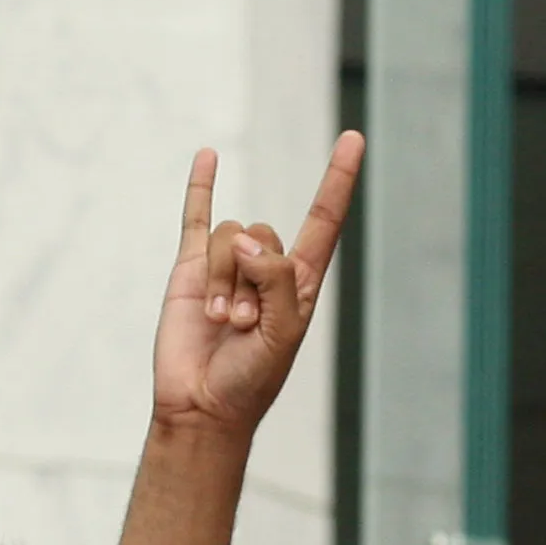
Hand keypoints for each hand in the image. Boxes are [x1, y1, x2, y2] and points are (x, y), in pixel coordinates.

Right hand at [152, 134, 360, 442]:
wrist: (202, 406)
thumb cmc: (250, 380)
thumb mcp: (282, 332)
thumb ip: (275, 280)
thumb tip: (245, 241)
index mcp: (299, 283)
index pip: (323, 220)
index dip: (338, 180)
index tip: (354, 138)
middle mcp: (266, 268)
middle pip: (262, 232)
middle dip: (248, 276)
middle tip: (240, 324)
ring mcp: (227, 265)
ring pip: (227, 236)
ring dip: (221, 280)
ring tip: (218, 321)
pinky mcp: (191, 268)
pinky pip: (197, 217)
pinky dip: (201, 186)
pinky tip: (209, 155)